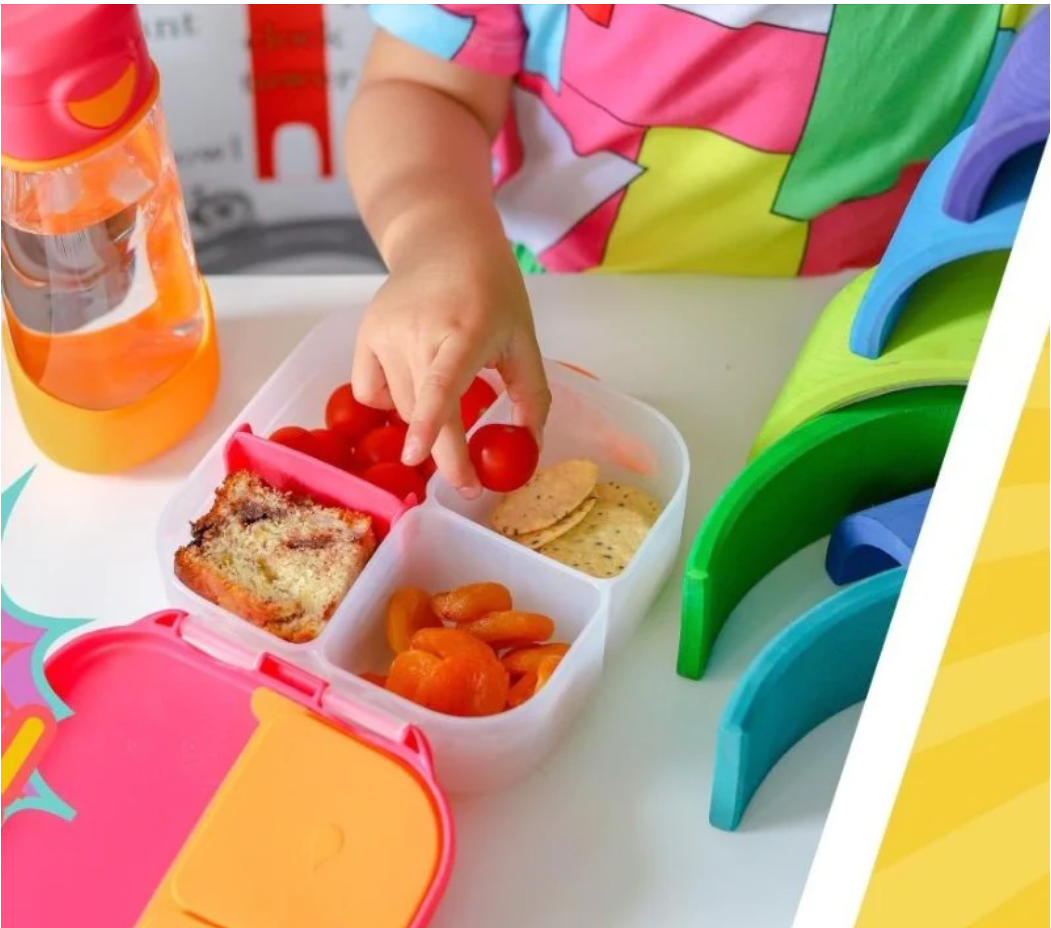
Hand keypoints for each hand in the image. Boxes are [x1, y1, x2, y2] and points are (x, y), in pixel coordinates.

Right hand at [352, 242, 549, 495]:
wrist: (444, 243)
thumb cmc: (492, 292)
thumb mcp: (524, 339)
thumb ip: (532, 397)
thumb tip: (530, 450)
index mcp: (466, 330)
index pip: (440, 383)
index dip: (428, 424)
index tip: (419, 458)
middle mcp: (418, 330)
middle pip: (419, 409)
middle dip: (443, 451)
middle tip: (465, 479)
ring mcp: (385, 331)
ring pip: (398, 407)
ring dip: (423, 418)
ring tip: (446, 389)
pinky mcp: (364, 334)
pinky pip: (370, 392)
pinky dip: (391, 401)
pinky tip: (412, 380)